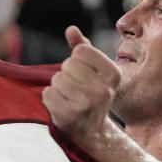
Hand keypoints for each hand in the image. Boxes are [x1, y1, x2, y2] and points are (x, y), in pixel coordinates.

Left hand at [42, 26, 121, 141]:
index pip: (82, 50)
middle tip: (75, 88)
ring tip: (69, 98)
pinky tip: (62, 107)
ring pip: (57, 78)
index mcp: (114, 74)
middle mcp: (104, 90)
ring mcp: (86, 105)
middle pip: (68, 64)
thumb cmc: (91, 94)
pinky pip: (48, 93)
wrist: (91, 131)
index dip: (77, 59)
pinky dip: (50, 98)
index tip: (84, 74)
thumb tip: (71, 30)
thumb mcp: (95, 71)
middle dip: (67, 74)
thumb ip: (84, 47)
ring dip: (58, 86)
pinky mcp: (68, 117)